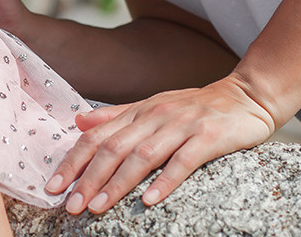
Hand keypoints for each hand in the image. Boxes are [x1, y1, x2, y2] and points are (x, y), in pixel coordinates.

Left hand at [45, 75, 275, 213]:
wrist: (246, 96)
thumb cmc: (195, 106)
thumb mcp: (152, 106)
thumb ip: (116, 115)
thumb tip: (79, 121)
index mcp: (138, 112)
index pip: (96, 136)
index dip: (73, 161)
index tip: (53, 186)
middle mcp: (155, 116)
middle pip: (113, 148)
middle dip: (88, 178)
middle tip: (71, 205)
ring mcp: (181, 125)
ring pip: (142, 155)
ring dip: (117, 182)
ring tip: (98, 206)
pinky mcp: (209, 137)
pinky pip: (183, 161)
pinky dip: (165, 181)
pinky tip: (149, 201)